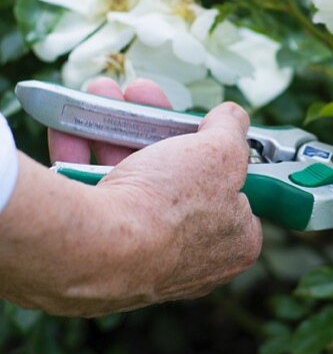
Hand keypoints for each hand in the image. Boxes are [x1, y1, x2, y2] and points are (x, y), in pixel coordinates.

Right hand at [1, 82, 260, 316]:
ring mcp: (140, 256)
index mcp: (233, 243)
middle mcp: (190, 257)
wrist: (97, 247)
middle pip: (177, 181)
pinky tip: (72, 126)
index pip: (239, 199)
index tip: (205, 132)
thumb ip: (232, 130)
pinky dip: (82, 159)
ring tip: (104, 95)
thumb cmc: (170, 206)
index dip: (223, 160)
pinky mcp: (96, 252)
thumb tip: (232, 118)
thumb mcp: (222, 152)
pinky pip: (94, 198)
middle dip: (155, 130)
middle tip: (143, 97)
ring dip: (115, 132)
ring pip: (131, 182)